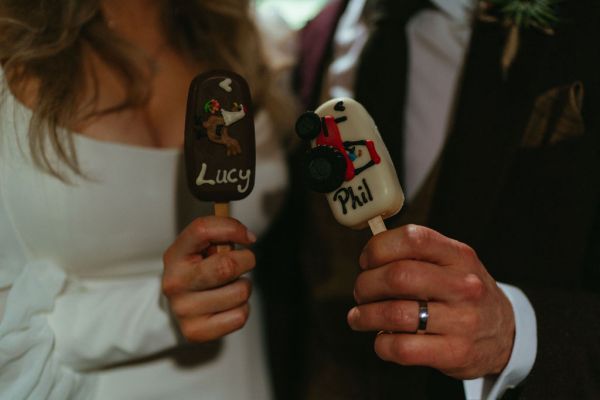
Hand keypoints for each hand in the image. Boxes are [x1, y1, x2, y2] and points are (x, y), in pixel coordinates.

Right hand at [162, 216, 256, 341]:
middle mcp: (175, 282)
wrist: (177, 310)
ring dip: (244, 287)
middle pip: (226, 266)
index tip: (247, 237)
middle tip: (244, 263)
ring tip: (230, 287)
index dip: (232, 228)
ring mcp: (184, 310)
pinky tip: (228, 305)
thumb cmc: (196, 273)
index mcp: (175, 255)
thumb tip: (247, 238)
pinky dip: (242, 308)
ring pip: (240, 293)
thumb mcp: (199, 248)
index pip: (202, 229)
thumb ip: (219, 236)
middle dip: (246, 261)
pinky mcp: (195, 332)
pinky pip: (239, 316)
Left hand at [347, 225, 514, 378]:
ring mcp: (462, 320)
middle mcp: (463, 285)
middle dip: (366, 284)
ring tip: (359, 317)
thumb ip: (417, 255)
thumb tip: (369, 255)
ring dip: (365, 315)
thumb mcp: (452, 264)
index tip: (366, 261)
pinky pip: (402, 348)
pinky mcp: (455, 352)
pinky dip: (382, 344)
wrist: (505, 334)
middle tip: (361, 292)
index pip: (412, 238)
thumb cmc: (463, 294)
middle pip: (397, 277)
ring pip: (394, 314)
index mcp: (458, 256)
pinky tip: (382, 339)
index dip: (378, 248)